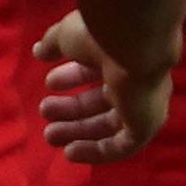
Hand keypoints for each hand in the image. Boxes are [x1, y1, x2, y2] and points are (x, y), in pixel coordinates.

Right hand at [34, 10, 173, 163]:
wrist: (133, 41)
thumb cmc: (101, 32)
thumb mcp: (70, 35)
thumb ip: (54, 43)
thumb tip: (38, 51)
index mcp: (122, 51)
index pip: (97, 69)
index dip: (72, 77)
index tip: (48, 82)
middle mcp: (137, 77)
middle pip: (101, 100)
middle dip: (72, 108)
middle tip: (44, 111)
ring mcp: (144, 102)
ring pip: (109, 124)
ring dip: (78, 130)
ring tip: (49, 135)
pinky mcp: (147, 125)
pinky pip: (121, 146)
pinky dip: (96, 151)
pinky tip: (71, 152)